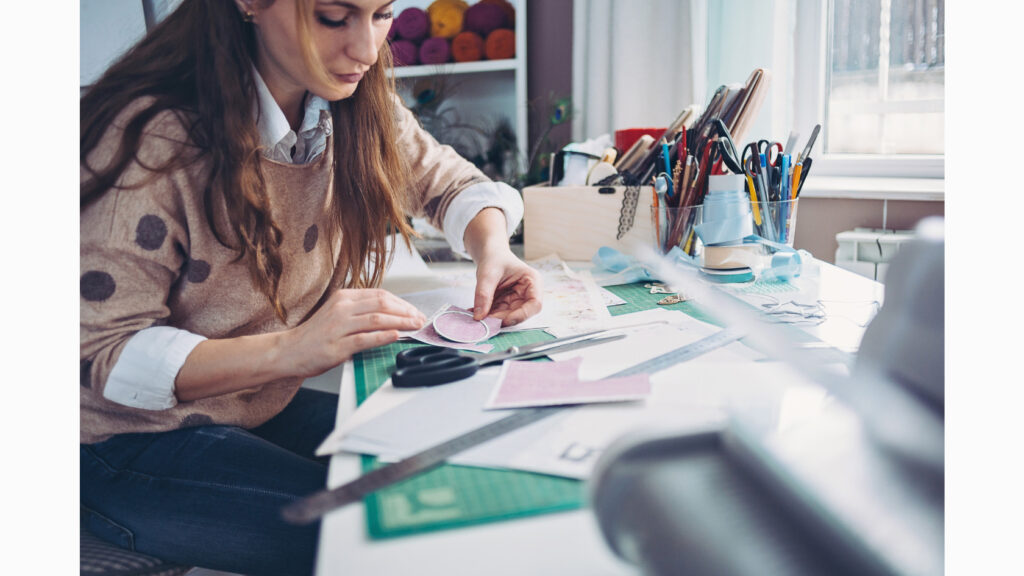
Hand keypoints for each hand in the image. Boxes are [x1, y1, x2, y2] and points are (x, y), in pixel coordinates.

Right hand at [282, 289, 425, 377]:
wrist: (289, 351)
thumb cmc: (316, 336)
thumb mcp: (338, 315)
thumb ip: (361, 312)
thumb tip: (392, 315)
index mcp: (343, 298)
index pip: (380, 295)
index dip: (402, 303)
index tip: (415, 311)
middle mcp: (341, 308)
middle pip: (382, 304)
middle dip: (406, 311)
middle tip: (420, 319)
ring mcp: (338, 327)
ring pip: (377, 319)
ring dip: (401, 322)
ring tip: (415, 326)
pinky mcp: (337, 346)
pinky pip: (365, 338)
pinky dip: (383, 336)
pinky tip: (396, 335)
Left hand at [472, 248, 542, 326]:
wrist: (490, 254)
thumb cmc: (495, 257)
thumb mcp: (488, 273)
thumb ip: (483, 293)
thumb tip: (479, 316)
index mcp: (532, 281)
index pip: (535, 304)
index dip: (521, 315)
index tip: (503, 321)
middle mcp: (528, 293)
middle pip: (520, 314)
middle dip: (502, 319)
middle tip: (484, 321)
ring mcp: (517, 300)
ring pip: (507, 317)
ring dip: (492, 319)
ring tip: (476, 316)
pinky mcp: (507, 305)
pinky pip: (498, 314)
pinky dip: (487, 315)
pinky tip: (475, 313)